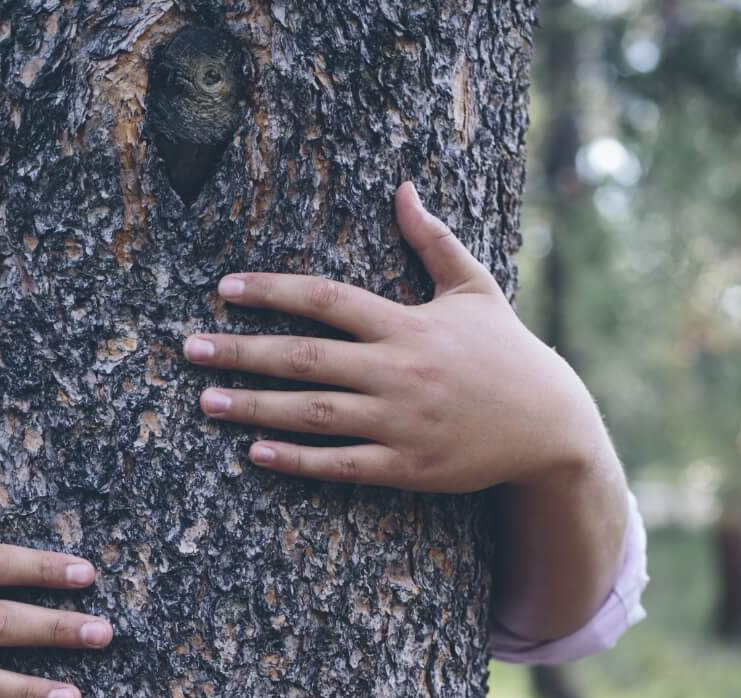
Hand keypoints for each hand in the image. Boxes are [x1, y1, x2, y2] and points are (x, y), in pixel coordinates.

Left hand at [183, 179, 607, 492]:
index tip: (224, 289)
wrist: (551, 427)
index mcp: (407, 325)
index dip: (272, 291)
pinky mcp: (405, 467)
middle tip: (189, 348)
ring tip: (207, 400)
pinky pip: (339, 465)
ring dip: (255, 407)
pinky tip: (255, 453)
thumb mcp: (475, 288)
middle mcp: (398, 372)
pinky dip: (296, 460)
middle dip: (243, 351)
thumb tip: (403, 188)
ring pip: (312, 414)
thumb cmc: (505, 352)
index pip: (326, 299)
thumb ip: (432, 241)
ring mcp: (399, 422)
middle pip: (305, 358)